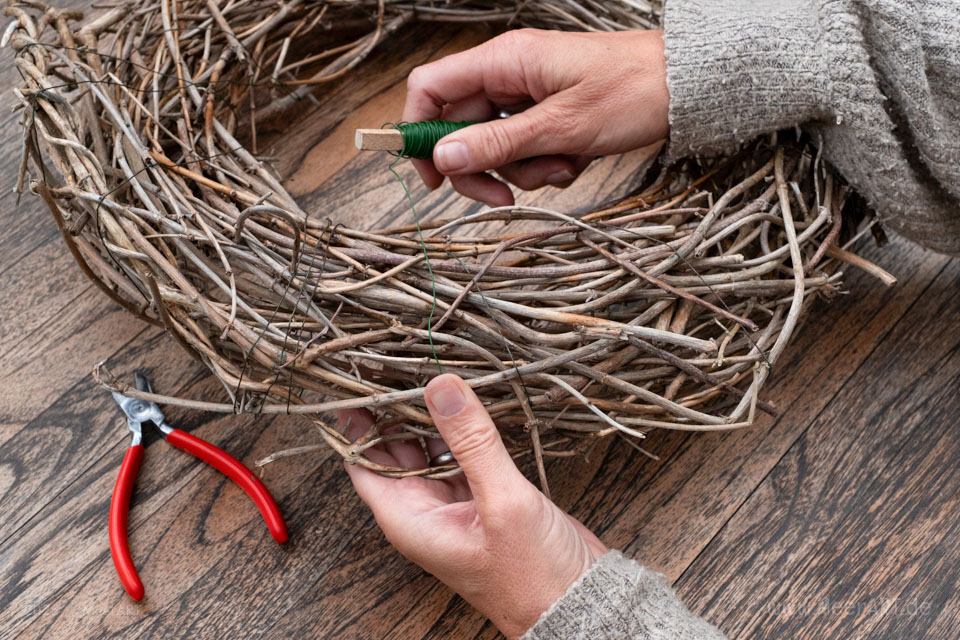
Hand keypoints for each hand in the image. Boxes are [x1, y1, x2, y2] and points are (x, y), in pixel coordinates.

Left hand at [340, 374, 606, 638]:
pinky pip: (461, 453)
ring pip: (428, 447)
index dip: (355, 420)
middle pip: (392, 449)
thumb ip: (471, 442)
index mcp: (409, 519)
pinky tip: (465, 398)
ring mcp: (454, 502)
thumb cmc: (533, 575)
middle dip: (392, 408)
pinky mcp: (484, 495)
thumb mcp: (502, 501)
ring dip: (428, 414)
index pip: (362, 462)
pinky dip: (461, 428)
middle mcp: (424, 510)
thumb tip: (440, 386)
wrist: (579, 603)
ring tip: (425, 365)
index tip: (356, 375)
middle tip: (392, 357)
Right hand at [402, 28, 668, 205]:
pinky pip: (526, 149)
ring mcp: (529, 95)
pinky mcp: (549, 114)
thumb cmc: (631, 92)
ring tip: (564, 165)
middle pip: (461, 128)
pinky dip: (545, 164)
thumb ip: (498, 143)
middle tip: (502, 200)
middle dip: (481, 169)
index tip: (431, 176)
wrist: (686, 87)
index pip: (430, 87)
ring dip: (523, 170)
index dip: (419, 131)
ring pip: (496, 146)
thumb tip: (444, 158)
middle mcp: (509, 74)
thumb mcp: (561, 126)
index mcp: (504, 60)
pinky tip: (576, 160)